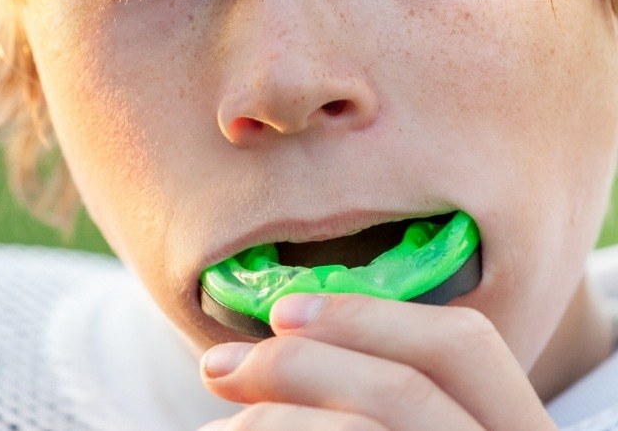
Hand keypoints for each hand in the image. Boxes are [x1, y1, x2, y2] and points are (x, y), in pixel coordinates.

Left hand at [197, 293, 557, 429]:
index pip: (464, 346)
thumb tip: (277, 341)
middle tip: (217, 366)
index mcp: (517, 430)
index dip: (368, 315)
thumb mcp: (403, 417)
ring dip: (271, 419)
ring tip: (215, 427)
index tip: (283, 312)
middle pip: (404, 388)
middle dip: (297, 364)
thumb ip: (374, 394)